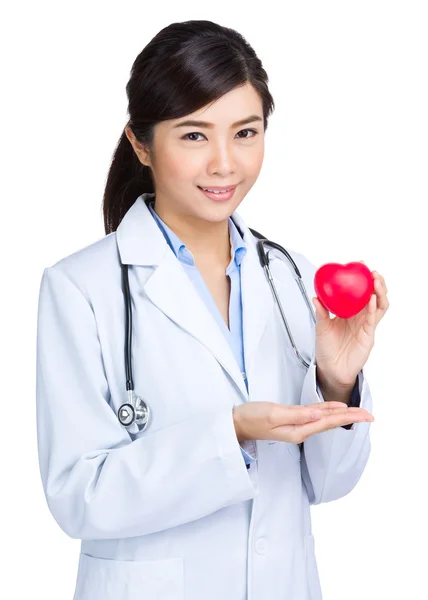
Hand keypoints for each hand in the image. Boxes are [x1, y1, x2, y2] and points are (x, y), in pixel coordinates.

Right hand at [232, 401, 373, 444]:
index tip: (366, 415)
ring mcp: (296, 425)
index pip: (329, 421)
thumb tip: (319, 415)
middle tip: (370, 415)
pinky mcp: (291, 419)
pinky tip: (334, 408)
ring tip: (358, 412)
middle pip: (331, 422)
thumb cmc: (251, 418)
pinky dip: (328, 411)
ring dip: (342, 415)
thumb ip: (297, 414)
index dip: (349, 417)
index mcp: (299, 430)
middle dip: (351, 417)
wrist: (235, 423)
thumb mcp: (273, 413)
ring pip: (325, 419)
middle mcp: (301, 429)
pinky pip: (315, 416)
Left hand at [312, 264, 388, 387]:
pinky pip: (373, 320)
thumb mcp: (321, 327)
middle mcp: (360, 317)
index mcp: (350, 312)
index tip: (359, 265)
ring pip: (380, 305)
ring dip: (379, 292)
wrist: (330, 369)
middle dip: (376, 282)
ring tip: (376, 281)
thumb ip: (321, 312)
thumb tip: (315, 297)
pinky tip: (372, 300)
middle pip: (374, 296)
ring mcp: (366, 325)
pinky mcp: (368, 336)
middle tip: (371, 272)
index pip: (360, 292)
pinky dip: (374, 308)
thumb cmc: (326, 348)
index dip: (362, 279)